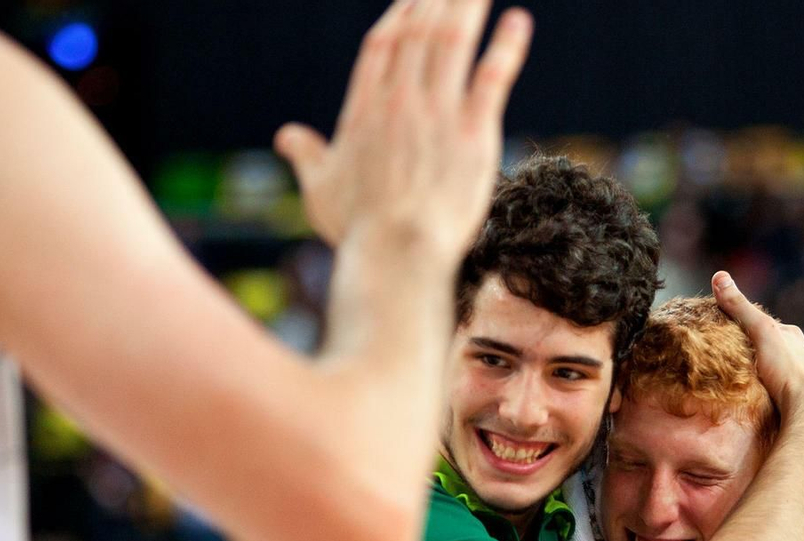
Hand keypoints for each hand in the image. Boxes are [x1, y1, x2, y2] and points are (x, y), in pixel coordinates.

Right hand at [274, 0, 533, 256]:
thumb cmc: (358, 230)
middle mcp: (400, 101)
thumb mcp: (320, 190)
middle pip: (419, 32)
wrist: (396, 253)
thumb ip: (306, 155)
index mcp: (365, 110)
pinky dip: (506, 48)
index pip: (382, 46)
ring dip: (467, 7)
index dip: (401, 17)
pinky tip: (518, 22)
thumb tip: (285, 136)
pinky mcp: (473, 133)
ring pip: (453, 42)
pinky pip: (492, 78)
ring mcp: (437, 114)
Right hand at [710, 271, 803, 435]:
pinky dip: (756, 388)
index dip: (736, 323)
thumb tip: (719, 276)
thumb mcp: (761, 331)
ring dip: (749, 371)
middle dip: (742, 349)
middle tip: (717, 356)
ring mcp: (795, 376)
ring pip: (765, 368)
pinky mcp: (792, 398)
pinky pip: (768, 388)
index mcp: (791, 333)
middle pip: (761, 346)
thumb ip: (740, 307)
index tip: (714, 328)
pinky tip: (745, 395)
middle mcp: (796, 352)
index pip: (758, 322)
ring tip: (727, 378)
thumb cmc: (788, 368)